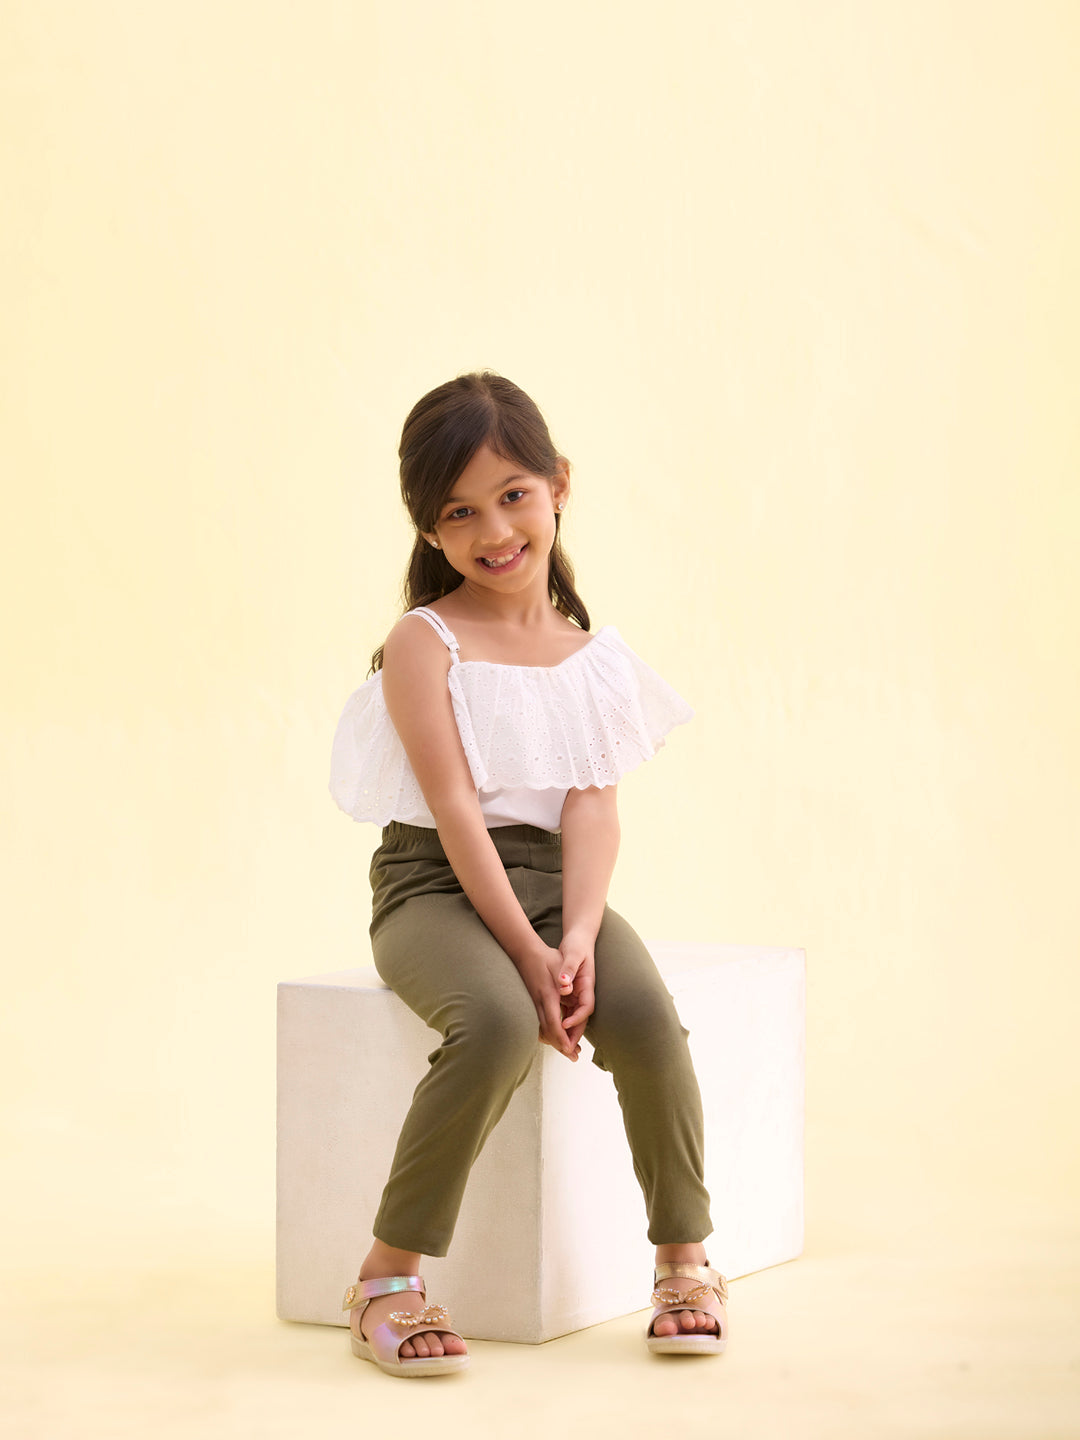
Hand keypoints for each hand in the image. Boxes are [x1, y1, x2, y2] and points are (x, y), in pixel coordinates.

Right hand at [516, 943, 579, 1059]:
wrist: (525, 952)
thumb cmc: (546, 958)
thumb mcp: (559, 964)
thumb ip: (565, 977)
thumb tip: (568, 988)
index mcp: (547, 996)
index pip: (555, 1024)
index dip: (562, 1039)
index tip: (571, 1050)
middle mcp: (538, 1003)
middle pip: (548, 1032)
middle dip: (561, 1046)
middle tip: (573, 1056)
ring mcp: (533, 1004)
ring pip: (542, 1030)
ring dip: (555, 1041)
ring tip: (567, 1049)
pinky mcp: (531, 1003)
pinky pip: (538, 1024)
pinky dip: (547, 1033)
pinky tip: (554, 1036)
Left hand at [557, 932, 595, 1056]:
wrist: (579, 937)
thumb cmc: (576, 945)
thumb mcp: (573, 954)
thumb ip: (569, 969)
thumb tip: (564, 984)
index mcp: (587, 984)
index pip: (586, 1007)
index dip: (576, 1019)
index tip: (564, 1026)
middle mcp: (585, 991)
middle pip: (581, 1018)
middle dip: (574, 1034)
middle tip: (566, 1050)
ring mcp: (579, 993)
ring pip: (574, 1018)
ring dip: (569, 1033)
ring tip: (560, 1048)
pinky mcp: (572, 993)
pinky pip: (568, 1012)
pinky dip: (562, 1023)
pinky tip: (553, 1031)